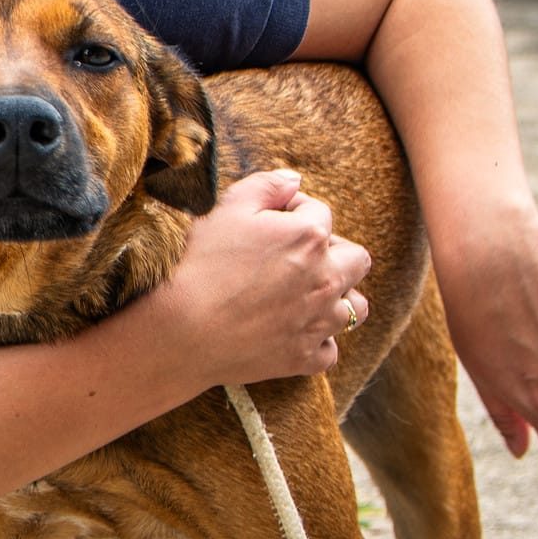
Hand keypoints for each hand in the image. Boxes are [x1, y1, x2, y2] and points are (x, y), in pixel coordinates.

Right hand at [153, 169, 373, 388]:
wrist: (181, 330)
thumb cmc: (200, 263)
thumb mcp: (227, 208)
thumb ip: (267, 186)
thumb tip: (294, 180)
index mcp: (309, 236)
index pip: (320, 213)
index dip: (295, 211)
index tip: (272, 220)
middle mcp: (326, 279)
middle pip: (356, 260)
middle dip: (333, 252)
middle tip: (297, 256)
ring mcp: (319, 322)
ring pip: (354, 307)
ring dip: (337, 297)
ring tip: (307, 295)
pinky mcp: (305, 358)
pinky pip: (330, 349)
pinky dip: (317, 340)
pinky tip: (293, 331)